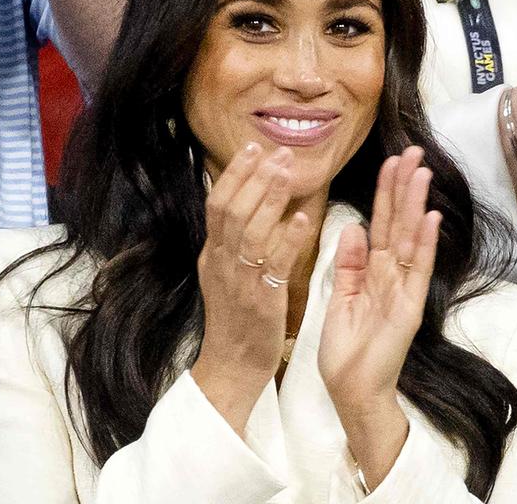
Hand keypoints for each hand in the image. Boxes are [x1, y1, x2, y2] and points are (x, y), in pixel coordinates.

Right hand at [191, 144, 314, 427]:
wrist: (231, 368)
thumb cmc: (238, 321)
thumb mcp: (226, 275)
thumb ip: (234, 242)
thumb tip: (241, 205)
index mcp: (214, 255)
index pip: (217, 205)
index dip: (235, 174)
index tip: (253, 147)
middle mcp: (221, 263)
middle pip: (231, 210)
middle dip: (253, 177)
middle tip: (276, 150)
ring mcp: (239, 281)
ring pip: (250, 230)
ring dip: (269, 197)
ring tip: (287, 171)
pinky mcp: (261, 300)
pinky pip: (274, 264)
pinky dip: (287, 239)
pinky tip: (302, 219)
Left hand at [319, 146, 440, 415]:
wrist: (351, 389)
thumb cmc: (345, 350)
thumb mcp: (340, 299)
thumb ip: (348, 264)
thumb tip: (353, 227)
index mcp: (374, 272)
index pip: (381, 224)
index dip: (386, 193)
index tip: (391, 161)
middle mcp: (393, 275)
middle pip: (399, 223)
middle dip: (405, 187)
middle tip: (413, 152)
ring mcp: (404, 289)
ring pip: (410, 238)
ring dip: (416, 205)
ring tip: (422, 172)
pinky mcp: (410, 307)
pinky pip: (417, 270)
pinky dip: (423, 244)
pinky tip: (429, 218)